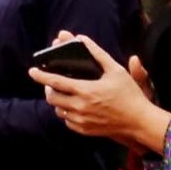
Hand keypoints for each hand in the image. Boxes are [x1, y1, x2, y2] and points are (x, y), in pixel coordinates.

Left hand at [37, 35, 168, 150]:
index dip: (41, 76)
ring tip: (65, 93)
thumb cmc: (129, 94)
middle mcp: (80, 107)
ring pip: (58, 110)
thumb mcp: (115, 70)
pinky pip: (67, 121)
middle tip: (52, 83)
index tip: (32, 71)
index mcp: (85, 90)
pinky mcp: (84, 131)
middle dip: (48, 89)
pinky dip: (67, 113)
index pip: (55, 82)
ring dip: (58, 101)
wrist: (139, 121)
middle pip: (52, 98)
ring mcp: (81, 121)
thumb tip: (82, 38)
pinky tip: (75, 106)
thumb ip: (97, 54)